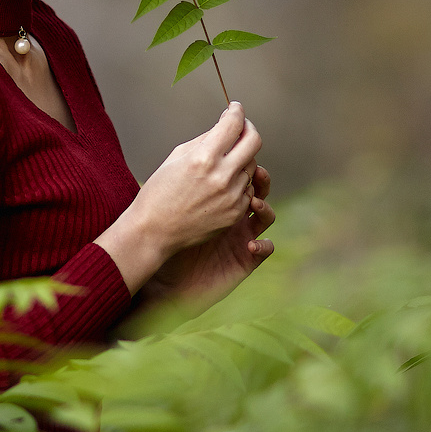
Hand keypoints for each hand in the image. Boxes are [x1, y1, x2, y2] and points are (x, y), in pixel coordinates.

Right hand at [95, 103, 263, 292]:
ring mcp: (232, 197)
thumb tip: (226, 124)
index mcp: (204, 158)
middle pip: (254, 141)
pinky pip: (248, 188)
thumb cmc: (160, 191)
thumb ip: (206, 139)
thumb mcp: (178, 157)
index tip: (235, 108)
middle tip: (241, 127)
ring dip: (241, 159)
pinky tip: (221, 186)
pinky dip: (239, 182)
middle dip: (248, 128)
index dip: (236, 111)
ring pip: (251, 166)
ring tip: (222, 163)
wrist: (155, 231)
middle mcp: (222, 176)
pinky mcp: (236, 213)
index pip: (233, 124)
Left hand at [149, 164, 274, 313]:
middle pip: (257, 190)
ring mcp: (242, 237)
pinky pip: (265, 250)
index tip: (236, 154)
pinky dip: (263, 245)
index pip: (236, 176)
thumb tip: (190, 150)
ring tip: (254, 204)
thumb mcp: (176, 210)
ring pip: (266, 217)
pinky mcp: (245, 260)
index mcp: (218, 200)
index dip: (240, 164)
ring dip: (265, 208)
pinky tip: (251, 243)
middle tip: (256, 172)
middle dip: (260, 180)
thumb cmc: (165, 243)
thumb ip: (188, 184)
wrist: (164, 281)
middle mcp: (234, 216)